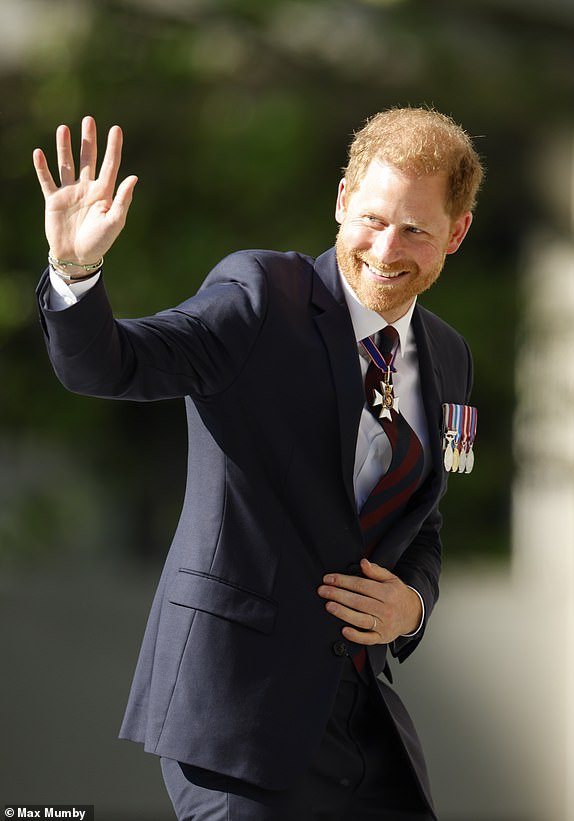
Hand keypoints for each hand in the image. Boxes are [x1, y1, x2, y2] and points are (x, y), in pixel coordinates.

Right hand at [33, 115, 137, 264]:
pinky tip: (39, 153)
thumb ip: (122, 200)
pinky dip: (42, 167)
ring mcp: (69, 192)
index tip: (116, 129)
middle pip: (87, 159)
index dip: (113, 147)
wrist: (77, 257)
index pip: (110, 165)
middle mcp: (87, 189)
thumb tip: (133, 177)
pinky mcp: (53, 200)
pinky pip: (47, 180)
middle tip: (88, 120)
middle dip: (88, 140)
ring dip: (64, 147)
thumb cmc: (99, 242)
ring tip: (64, 129)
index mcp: (104, 193)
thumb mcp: (114, 222)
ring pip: (66, 164)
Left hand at [317, 558, 422, 644]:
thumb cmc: (397, 595)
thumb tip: (363, 562)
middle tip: (323, 591)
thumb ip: (376, 571)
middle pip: (358, 601)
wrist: (412, 614)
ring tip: (329, 606)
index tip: (329, 579)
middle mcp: (386, 609)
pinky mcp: (382, 637)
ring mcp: (384, 624)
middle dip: (338, 595)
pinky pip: (367, 638)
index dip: (343, 581)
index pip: (361, 585)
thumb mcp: (390, 579)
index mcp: (387, 593)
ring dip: (343, 613)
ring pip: (361, 619)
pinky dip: (356, 636)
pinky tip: (344, 630)